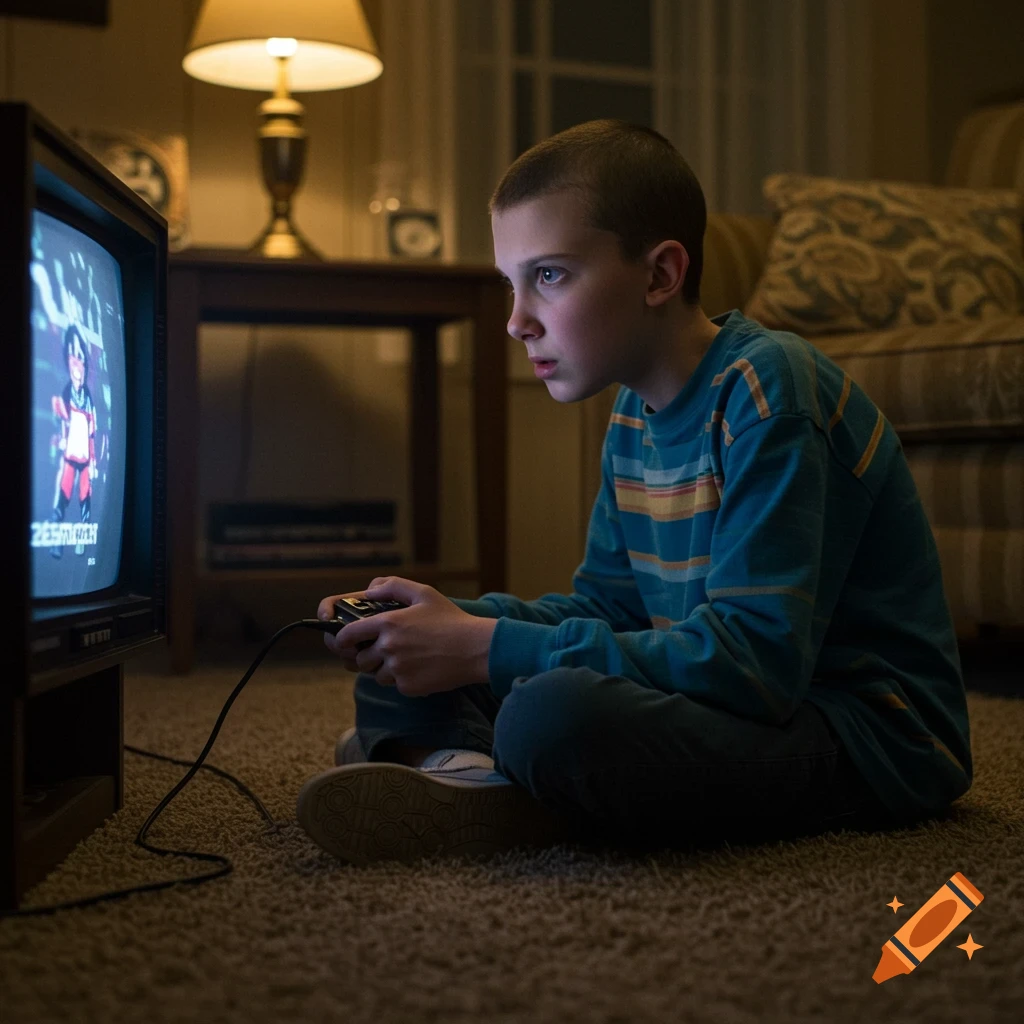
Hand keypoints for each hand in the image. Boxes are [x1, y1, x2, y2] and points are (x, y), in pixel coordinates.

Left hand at [317, 576, 496, 696]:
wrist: (475, 649)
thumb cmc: (451, 620)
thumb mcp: (424, 593)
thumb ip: (393, 586)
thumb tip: (368, 590)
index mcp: (388, 623)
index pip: (348, 635)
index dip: (342, 640)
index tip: (345, 642)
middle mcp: (389, 647)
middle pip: (360, 660)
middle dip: (368, 657)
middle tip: (386, 651)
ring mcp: (398, 669)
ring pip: (376, 675)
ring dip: (386, 669)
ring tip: (409, 658)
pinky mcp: (408, 686)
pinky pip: (395, 685)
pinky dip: (403, 679)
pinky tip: (421, 668)